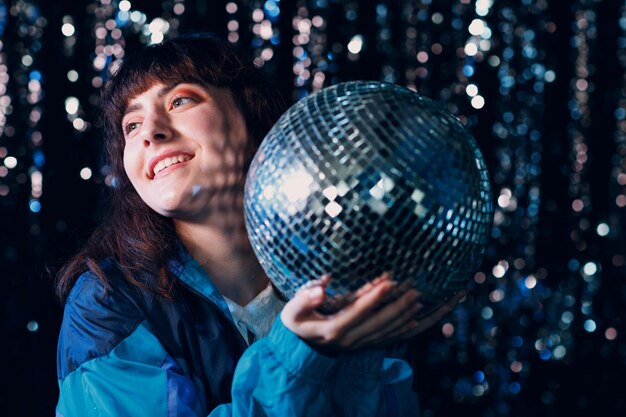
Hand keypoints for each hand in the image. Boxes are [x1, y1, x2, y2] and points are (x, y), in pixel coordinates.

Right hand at [281, 273, 461, 351]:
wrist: (297, 346)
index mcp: (331, 329)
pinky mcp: (362, 346)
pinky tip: (416, 321)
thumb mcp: (292, 310)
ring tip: (418, 300)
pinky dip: (402, 331)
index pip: (358, 311)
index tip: (389, 281)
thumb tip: (321, 287)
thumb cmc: (296, 323)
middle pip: (378, 323)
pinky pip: (386, 339)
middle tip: (414, 290)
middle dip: (397, 306)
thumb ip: (304, 299)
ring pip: (385, 332)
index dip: (374, 296)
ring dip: (403, 316)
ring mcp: (357, 345)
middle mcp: (348, 340)